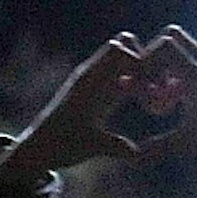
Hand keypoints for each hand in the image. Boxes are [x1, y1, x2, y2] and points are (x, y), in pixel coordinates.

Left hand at [4, 36, 156, 184]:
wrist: (40, 147)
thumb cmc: (62, 144)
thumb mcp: (91, 146)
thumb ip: (115, 146)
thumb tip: (137, 152)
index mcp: (90, 80)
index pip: (119, 49)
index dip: (140, 62)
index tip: (151, 87)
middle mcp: (92, 74)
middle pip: (123, 44)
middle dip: (144, 59)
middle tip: (156, 87)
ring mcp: (94, 80)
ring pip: (122, 57)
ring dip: (140, 70)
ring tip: (151, 96)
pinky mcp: (97, 89)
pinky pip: (119, 72)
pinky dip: (134, 80)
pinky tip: (143, 102)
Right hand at [137, 25, 196, 178]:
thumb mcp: (192, 144)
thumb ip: (159, 147)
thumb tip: (132, 156)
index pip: (165, 45)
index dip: (145, 62)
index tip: (142, 89)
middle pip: (172, 37)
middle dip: (153, 59)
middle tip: (152, 89)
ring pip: (183, 51)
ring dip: (167, 69)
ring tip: (166, 101)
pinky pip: (193, 65)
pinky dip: (180, 78)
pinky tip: (181, 106)